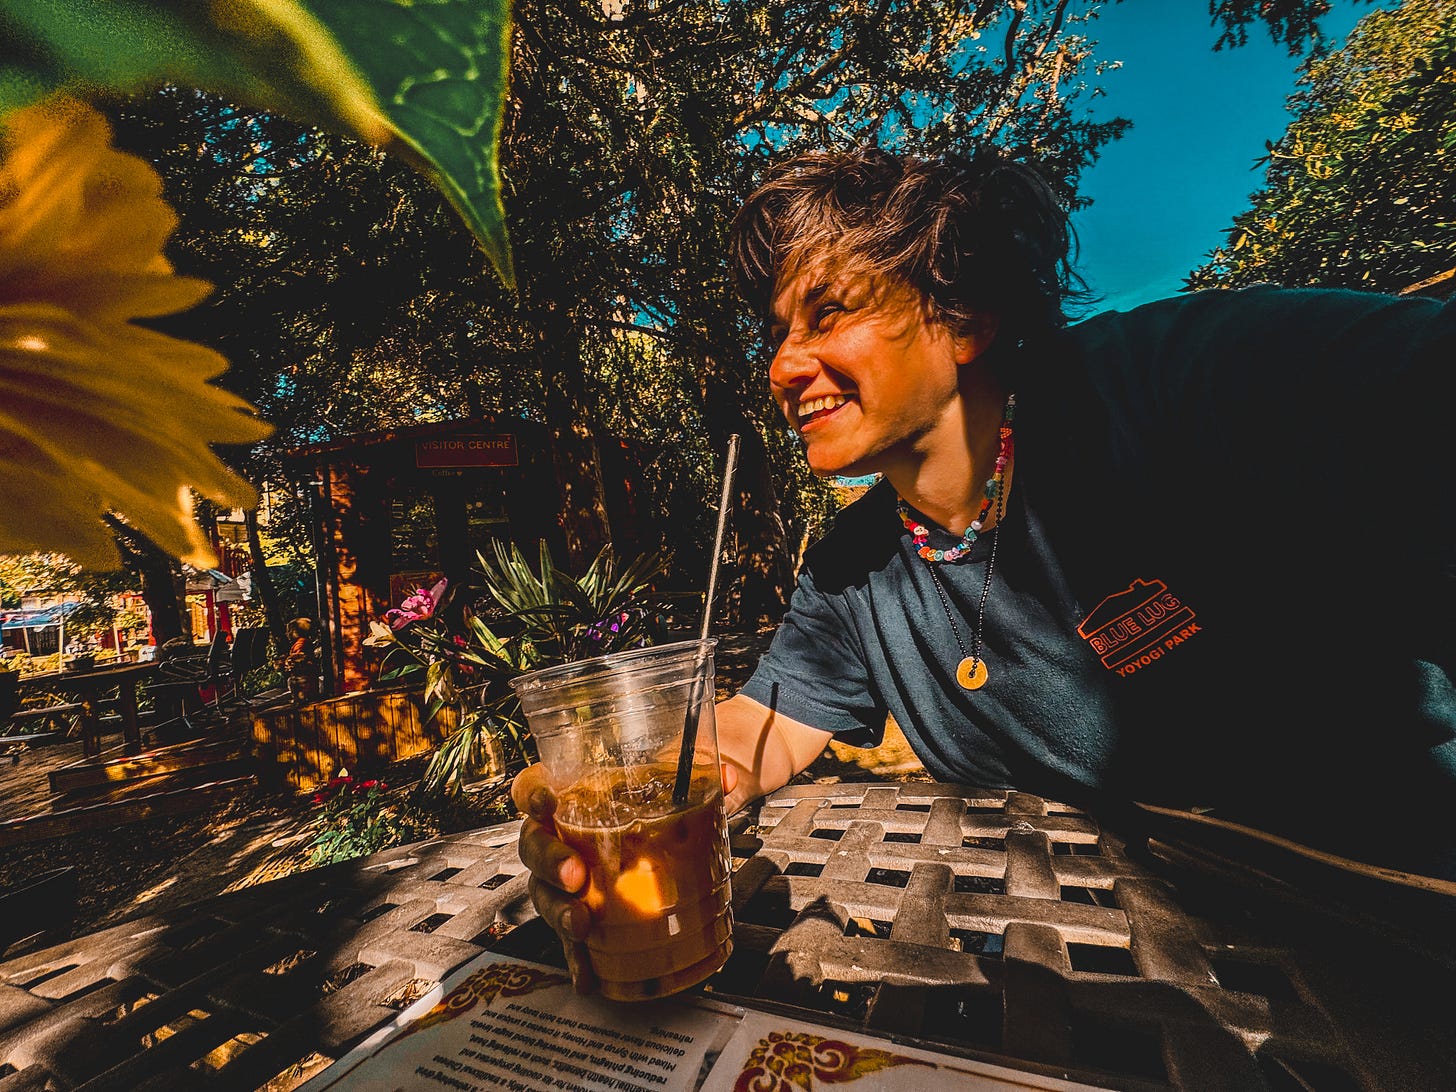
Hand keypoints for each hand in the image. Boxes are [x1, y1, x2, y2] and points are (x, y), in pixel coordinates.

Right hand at [511, 761, 741, 994]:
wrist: (660, 841)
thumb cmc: (645, 808)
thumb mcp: (668, 788)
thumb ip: (695, 779)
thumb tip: (729, 779)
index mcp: (570, 798)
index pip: (533, 788)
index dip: (532, 794)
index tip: (548, 803)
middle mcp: (558, 838)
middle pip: (533, 845)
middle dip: (549, 861)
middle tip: (574, 875)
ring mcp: (562, 881)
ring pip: (543, 894)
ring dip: (559, 911)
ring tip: (582, 924)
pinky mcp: (576, 916)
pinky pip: (567, 939)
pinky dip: (576, 958)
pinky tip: (588, 974)